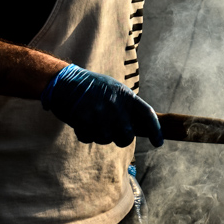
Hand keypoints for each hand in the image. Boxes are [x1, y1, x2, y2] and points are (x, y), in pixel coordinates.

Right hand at [41, 64, 162, 147]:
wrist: (64, 81)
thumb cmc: (91, 88)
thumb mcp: (114, 90)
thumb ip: (126, 107)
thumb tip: (139, 127)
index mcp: (126, 96)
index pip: (147, 115)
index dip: (155, 130)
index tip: (158, 143)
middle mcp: (116, 106)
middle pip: (127, 137)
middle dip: (121, 139)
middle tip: (113, 133)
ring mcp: (99, 114)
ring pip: (106, 139)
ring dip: (99, 135)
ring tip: (92, 120)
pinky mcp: (83, 120)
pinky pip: (88, 138)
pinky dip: (84, 134)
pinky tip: (81, 121)